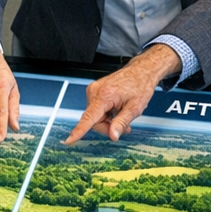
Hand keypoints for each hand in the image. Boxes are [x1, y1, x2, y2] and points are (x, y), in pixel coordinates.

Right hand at [63, 44, 180, 143]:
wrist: (140, 71)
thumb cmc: (140, 86)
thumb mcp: (135, 108)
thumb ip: (122, 123)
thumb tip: (112, 136)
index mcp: (104, 95)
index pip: (89, 117)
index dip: (79, 131)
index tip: (69, 140)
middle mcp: (94, 91)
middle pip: (93, 121)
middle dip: (107, 127)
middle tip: (124, 127)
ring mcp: (92, 90)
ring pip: (94, 117)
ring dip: (107, 121)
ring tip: (122, 115)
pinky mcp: (93, 91)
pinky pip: (95, 110)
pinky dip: (105, 114)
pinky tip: (116, 110)